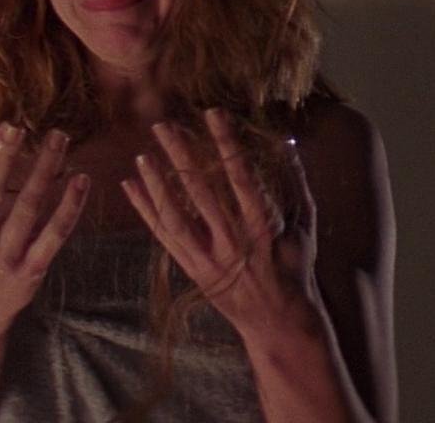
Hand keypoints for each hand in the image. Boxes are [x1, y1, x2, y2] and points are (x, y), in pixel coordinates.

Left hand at [121, 108, 318, 335]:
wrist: (277, 320)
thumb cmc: (294, 267)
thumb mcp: (304, 226)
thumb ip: (296, 183)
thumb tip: (288, 144)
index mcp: (262, 226)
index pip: (240, 176)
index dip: (225, 143)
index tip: (212, 113)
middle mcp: (231, 242)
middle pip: (200, 191)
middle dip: (181, 156)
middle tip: (163, 125)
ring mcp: (208, 258)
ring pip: (176, 216)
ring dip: (157, 183)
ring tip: (141, 154)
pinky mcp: (192, 269)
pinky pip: (164, 237)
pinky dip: (145, 211)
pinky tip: (130, 187)